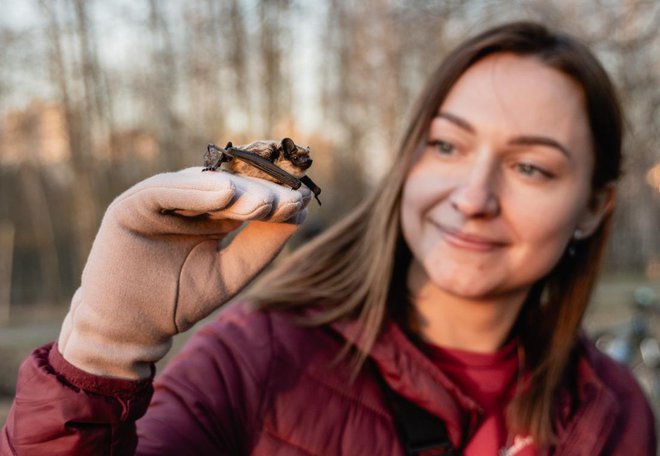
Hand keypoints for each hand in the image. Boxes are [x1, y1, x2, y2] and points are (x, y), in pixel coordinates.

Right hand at [58, 167, 309, 378]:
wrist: (132, 329)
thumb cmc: (180, 301)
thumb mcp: (230, 273)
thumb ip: (260, 245)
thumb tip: (300, 214)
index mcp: (211, 214)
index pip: (246, 195)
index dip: (275, 194)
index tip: (305, 198)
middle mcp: (187, 202)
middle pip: (228, 185)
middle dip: (261, 192)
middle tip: (292, 198)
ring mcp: (159, 200)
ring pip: (200, 183)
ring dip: (235, 190)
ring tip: (265, 201)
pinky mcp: (131, 206)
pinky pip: (163, 191)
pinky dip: (193, 191)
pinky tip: (225, 193)